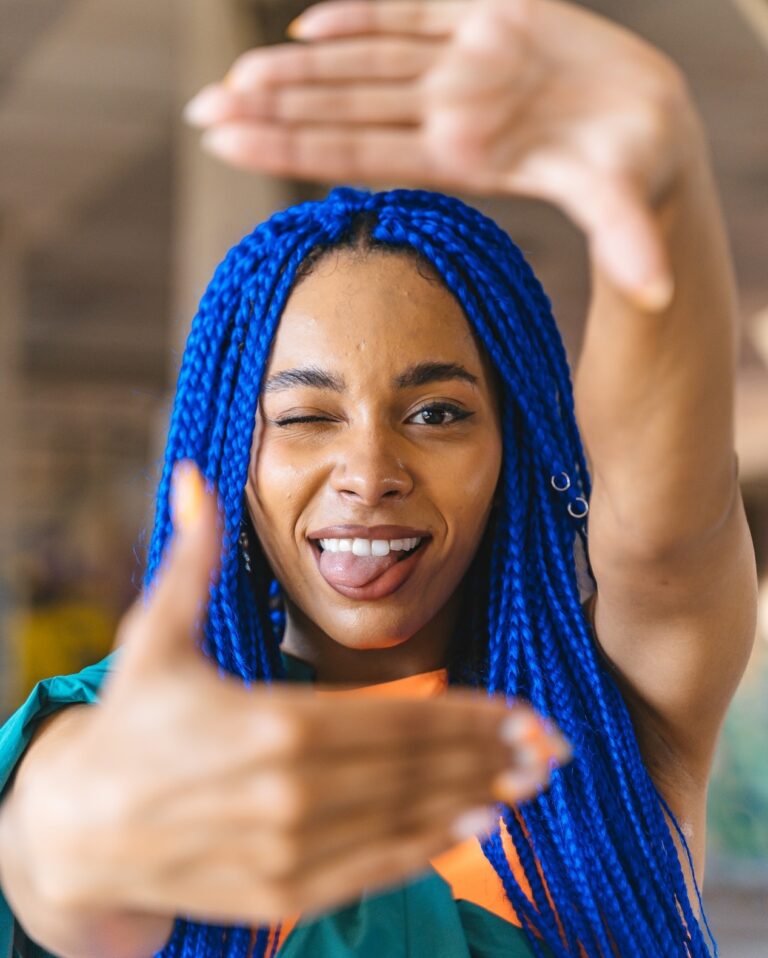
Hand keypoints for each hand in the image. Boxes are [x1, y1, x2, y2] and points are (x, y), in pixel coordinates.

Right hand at [12, 461, 571, 927]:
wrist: (81, 827)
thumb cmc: (130, 722)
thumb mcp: (155, 633)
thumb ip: (194, 557)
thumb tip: (192, 475)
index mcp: (271, 724)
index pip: (397, 718)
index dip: (469, 715)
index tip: (523, 710)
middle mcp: (291, 792)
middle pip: (415, 769)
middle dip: (491, 754)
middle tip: (551, 745)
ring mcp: (289, 849)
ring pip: (406, 818)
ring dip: (477, 797)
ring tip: (531, 782)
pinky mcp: (280, 894)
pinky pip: (374, 868)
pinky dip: (432, 845)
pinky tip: (476, 826)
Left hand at [183, 0, 698, 311]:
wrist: (649, 130)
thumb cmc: (638, 170)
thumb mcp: (630, 199)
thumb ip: (630, 239)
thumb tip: (658, 292)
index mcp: (465, 153)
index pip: (364, 151)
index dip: (297, 143)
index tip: (233, 140)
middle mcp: (449, 111)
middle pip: (346, 108)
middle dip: (274, 108)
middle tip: (202, 110)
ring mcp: (461, 65)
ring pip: (363, 62)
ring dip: (299, 69)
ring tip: (233, 77)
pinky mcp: (486, 17)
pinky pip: (410, 14)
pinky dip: (361, 15)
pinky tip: (307, 26)